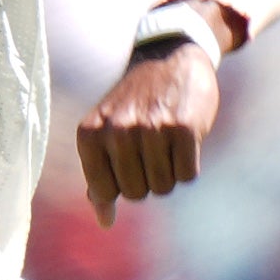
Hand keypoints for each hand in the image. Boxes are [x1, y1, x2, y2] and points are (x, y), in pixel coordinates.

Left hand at [75, 36, 221, 215]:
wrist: (170, 57)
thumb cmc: (136, 104)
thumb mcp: (106, 133)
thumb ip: (100, 176)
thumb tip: (105, 221)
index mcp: (89, 134)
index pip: (106, 192)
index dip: (122, 183)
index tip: (129, 157)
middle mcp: (117, 131)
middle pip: (136, 194)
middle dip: (148, 178)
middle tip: (151, 146)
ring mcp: (150, 129)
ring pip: (163, 187)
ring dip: (170, 171)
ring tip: (166, 140)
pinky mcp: (184, 128)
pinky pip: (187, 176)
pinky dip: (189, 164)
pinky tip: (184, 138)